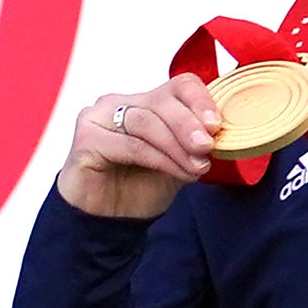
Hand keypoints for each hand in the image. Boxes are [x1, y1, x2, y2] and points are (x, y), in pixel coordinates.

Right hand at [57, 77, 222, 220]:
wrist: (109, 221)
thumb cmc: (141, 187)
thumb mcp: (180, 159)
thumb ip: (195, 141)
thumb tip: (221, 131)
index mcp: (144, 102)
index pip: (179, 85)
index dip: (201, 101)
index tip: (217, 126)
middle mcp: (119, 103)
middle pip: (162, 101)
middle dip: (189, 125)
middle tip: (207, 147)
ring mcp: (98, 118)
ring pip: (147, 122)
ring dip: (176, 147)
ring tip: (195, 168)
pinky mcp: (86, 140)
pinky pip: (130, 145)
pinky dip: (158, 159)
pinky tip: (175, 172)